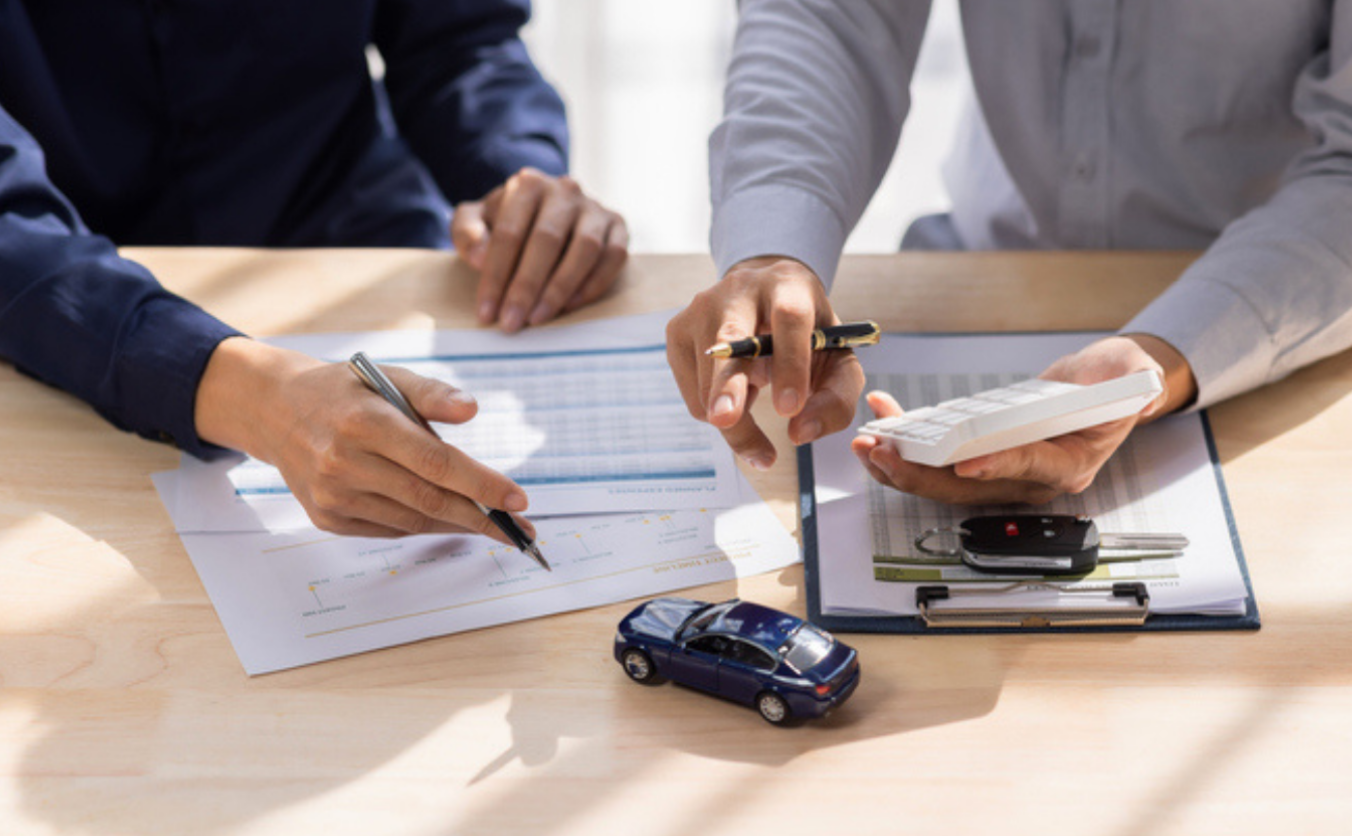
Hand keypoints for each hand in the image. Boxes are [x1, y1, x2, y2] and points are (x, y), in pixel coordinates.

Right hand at [195, 338, 533, 541]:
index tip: (519, 499)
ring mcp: (333, 496)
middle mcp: (344, 464)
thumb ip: (432, 393)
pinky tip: (447, 518)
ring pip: (412, 520)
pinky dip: (423, 525)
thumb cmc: (344, 392)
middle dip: (481, 517)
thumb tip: (472, 410)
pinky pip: (389, 529)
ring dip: (457, 524)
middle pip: (428, 499)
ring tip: (492, 523)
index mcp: (365, 423)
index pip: (435, 462)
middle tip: (520, 529)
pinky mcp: (327, 518)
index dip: (481, 484)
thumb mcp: (386, 376)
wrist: (275, 411)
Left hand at [451, 168, 628, 332]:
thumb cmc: (507, 221)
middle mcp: (565, 191)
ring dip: (560, 289)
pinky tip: (571, 305)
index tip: (487, 312)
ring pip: (584, 249)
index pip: (509, 233)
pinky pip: (614, 256)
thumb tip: (480, 258)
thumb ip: (467, 232)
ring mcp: (595, 208)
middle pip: (546, 241)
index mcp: (527, 185)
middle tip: (512, 323)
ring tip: (539, 318)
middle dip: (526, 288)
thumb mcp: (476, 219)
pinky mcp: (617, 225)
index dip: (496, 276)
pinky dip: (594, 283)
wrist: (546, 210)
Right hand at [665, 257, 864, 469]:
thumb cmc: (806, 334)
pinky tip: (734, 391)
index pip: (789, 318)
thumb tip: (801, 431)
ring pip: (708, 380)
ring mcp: (700, 309)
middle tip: (727, 420)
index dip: (791, 363)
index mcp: (788, 285)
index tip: (790, 407)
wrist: (765, 297)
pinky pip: (694, 395)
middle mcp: (739, 289)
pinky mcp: (677, 332)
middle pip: (730, 338)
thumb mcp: (836, 359)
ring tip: (753, 415)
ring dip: (735, 420)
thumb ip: (835, 398)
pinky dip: (717, 409)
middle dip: (729, 383)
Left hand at [850, 334, 1196, 504]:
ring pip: (944, 481)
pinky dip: (908, 442)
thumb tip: (1126, 381)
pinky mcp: (981, 458)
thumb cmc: (1113, 382)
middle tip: (884, 454)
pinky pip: (938, 460)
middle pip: (969, 487)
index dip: (997, 467)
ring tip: (867, 443)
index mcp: (1069, 463)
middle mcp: (1030, 478)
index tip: (964, 464)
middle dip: (921, 474)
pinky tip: (884, 421)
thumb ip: (1127, 377)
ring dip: (901, 465)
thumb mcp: (1129, 371)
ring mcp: (1002, 473)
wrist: (1099, 390)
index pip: (1030, 468)